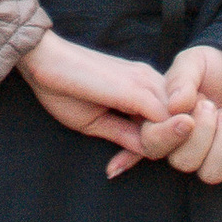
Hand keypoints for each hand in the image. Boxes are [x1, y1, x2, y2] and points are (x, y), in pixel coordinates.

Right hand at [20, 27, 167, 168]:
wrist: (41, 58)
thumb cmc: (64, 88)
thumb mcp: (98, 122)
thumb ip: (126, 136)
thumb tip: (149, 154)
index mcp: (143, 85)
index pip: (170, 121)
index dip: (156, 147)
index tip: (122, 162)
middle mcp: (150, 79)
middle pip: (181, 122)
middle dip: (161, 149)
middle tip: (122, 163)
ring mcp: (145, 81)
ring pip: (177, 123)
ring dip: (159, 146)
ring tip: (123, 159)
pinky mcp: (135, 89)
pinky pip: (162, 122)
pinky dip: (154, 141)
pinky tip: (128, 152)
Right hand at [135, 44, 221, 194]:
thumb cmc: (216, 67)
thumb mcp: (195, 61)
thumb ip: (181, 79)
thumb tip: (174, 106)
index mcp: (167, 122)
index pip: (152, 143)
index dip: (165, 137)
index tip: (187, 119)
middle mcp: (185, 145)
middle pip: (182, 162)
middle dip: (201, 135)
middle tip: (211, 106)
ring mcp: (212, 158)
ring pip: (209, 174)